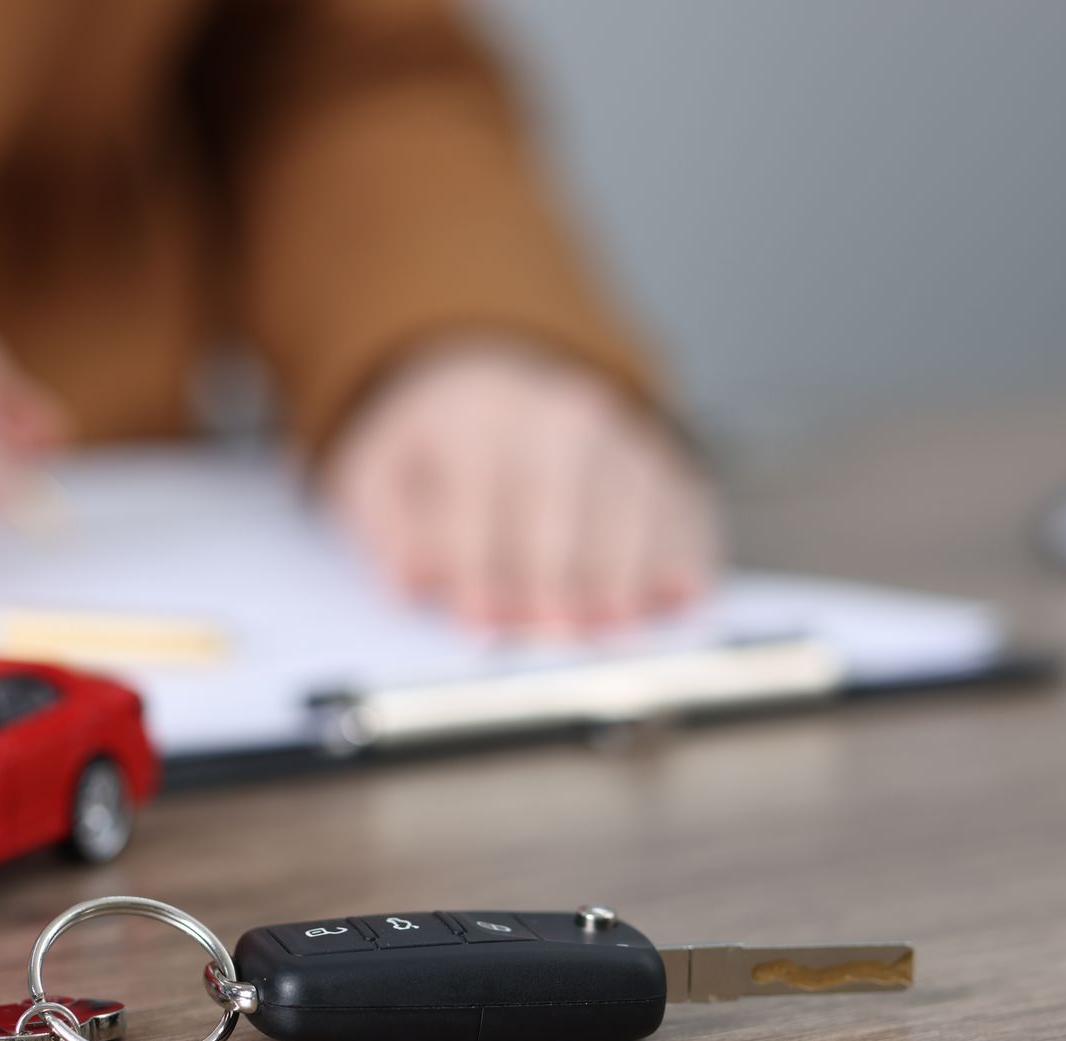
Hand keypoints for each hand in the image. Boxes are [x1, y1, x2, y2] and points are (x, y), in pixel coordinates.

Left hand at [325, 340, 716, 633]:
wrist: (491, 384)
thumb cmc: (433, 449)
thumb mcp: (380, 473)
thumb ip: (389, 529)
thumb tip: (410, 580)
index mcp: (476, 417)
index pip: (476, 501)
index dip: (477, 567)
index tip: (479, 622)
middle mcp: (557, 417)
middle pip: (562, 501)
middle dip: (559, 572)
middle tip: (555, 632)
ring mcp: (619, 435)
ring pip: (630, 507)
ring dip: (626, 571)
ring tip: (618, 624)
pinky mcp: (660, 463)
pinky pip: (681, 507)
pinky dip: (685, 553)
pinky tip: (681, 596)